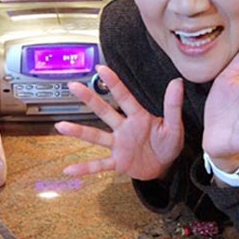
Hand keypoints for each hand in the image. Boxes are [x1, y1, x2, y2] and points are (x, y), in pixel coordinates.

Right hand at [55, 65, 184, 179]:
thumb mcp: (174, 126)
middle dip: (89, 98)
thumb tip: (177, 82)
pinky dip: (85, 168)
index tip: (101, 68)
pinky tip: (69, 169)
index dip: (113, 83)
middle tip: (73, 85)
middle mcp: (123, 128)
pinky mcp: (117, 162)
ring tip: (61, 126)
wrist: (165, 166)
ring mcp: (118, 145)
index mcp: (138, 117)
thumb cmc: (168, 143)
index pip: (124, 97)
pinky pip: (99, 165)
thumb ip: (172, 106)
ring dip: (78, 131)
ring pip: (95, 137)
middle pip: (103, 111)